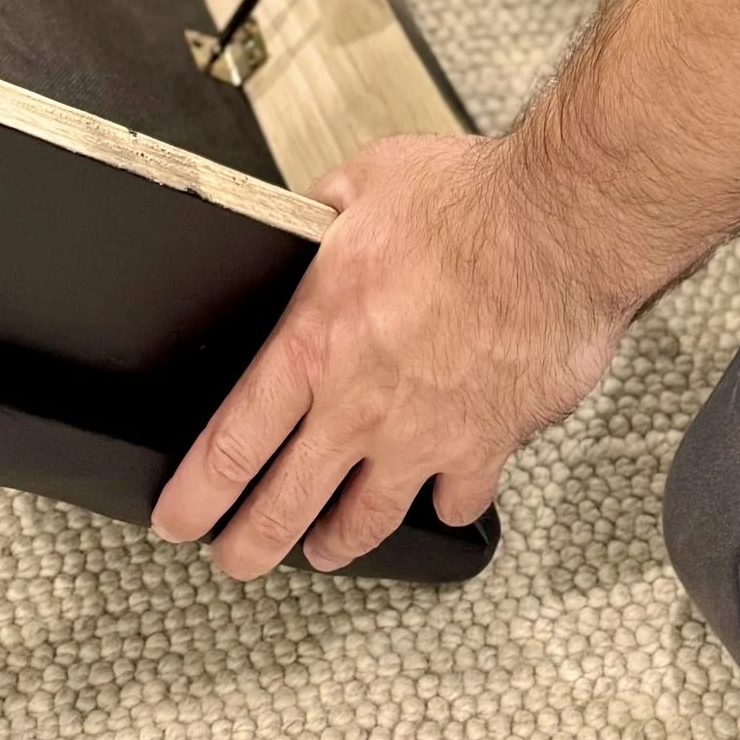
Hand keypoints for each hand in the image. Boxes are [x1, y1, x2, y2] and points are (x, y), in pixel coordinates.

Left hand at [150, 134, 632, 577]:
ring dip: (337, 541)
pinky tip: (437, 494)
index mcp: (317, 340)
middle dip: (250, 546)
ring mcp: (424, 434)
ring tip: (324, 547)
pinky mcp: (485, 443)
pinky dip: (442, 500)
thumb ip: (322, 211)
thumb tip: (300, 219)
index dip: (195, 494)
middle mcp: (361, 404)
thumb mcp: (368, 179)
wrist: (562, 226)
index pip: (232, 443)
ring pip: (366, 521)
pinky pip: (455, 497)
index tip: (178, 518)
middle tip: (236, 559)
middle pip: (284, 506)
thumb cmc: (472, 199)